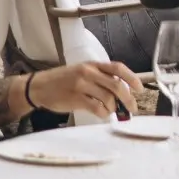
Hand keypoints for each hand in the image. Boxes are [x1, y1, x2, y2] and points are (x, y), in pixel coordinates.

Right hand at [27, 62, 142, 119]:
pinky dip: (104, 113)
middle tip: (132, 108)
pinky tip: (102, 114)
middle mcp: (88, 72)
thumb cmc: (62, 81)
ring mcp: (81, 85)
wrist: (39, 87)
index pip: (117, 67)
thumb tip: (121, 92)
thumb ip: (100, 78)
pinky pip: (97, 108)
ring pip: (108, 98)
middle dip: (128, 99)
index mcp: (92, 64)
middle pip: (116, 85)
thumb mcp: (81, 72)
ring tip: (112, 111)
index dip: (131, 78)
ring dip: (114, 108)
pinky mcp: (75, 98)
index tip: (140, 88)